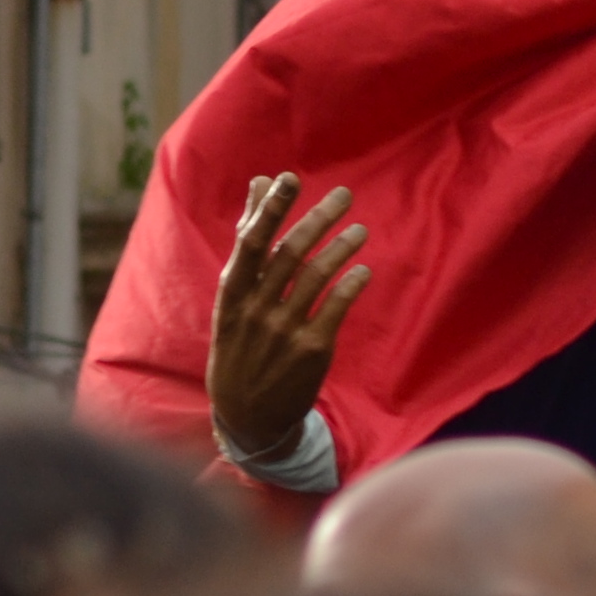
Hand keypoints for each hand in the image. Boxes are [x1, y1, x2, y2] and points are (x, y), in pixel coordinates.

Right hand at [207, 172, 370, 462]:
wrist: (247, 417)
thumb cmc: (240, 343)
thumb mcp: (233, 297)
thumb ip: (250, 238)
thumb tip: (259, 182)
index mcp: (232, 294)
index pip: (251, 244)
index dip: (270, 210)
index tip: (289, 178)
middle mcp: (255, 310)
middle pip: (289, 254)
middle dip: (318, 219)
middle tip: (344, 195)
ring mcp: (283, 332)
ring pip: (315, 278)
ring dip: (341, 248)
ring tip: (361, 231)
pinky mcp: (311, 351)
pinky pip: (335, 309)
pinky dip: (350, 285)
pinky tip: (363, 272)